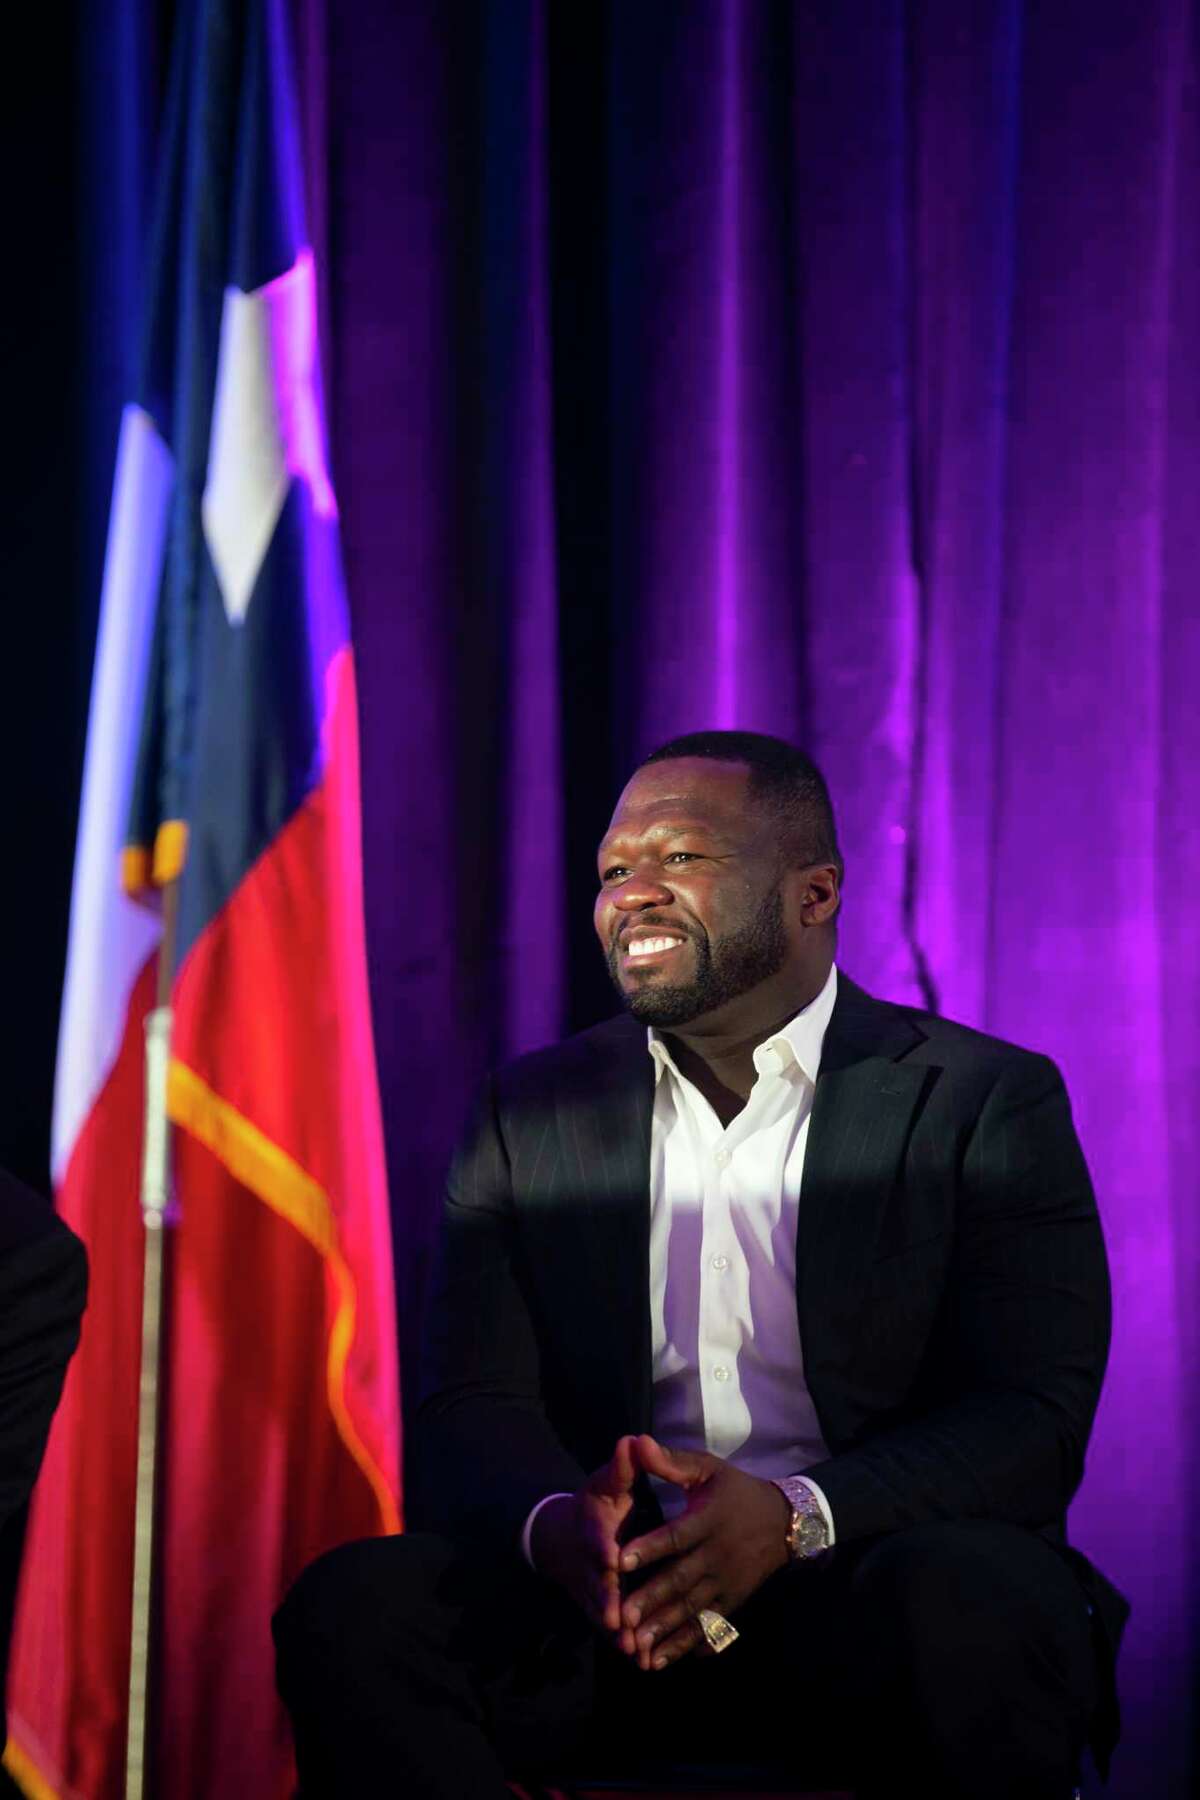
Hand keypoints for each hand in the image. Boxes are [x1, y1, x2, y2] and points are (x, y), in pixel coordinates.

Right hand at [529, 1435, 640, 1645]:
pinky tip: (644, 1662)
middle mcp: (590, 1563)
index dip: (602, 1547)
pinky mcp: (602, 1608)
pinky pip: (613, 1629)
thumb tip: (632, 1439)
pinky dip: (624, 1644)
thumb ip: (622, 1468)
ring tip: (633, 1651)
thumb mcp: (607, 1483)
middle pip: (597, 1583)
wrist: (566, 1539)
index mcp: (594, 1527)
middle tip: (617, 1620)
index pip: (596, 1538)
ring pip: (603, 1612)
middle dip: (606, 1600)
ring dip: (617, 1632)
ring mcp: (593, 1589)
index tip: (611, 1557)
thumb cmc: (597, 1506)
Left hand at [618, 1435, 790, 1669]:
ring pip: (693, 1610)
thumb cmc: (736, 1490)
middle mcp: (718, 1555)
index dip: (649, 1548)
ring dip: (666, 1630)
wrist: (785, 1520)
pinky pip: (711, 1626)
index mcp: (708, 1520)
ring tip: (638, 1649)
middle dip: (652, 1601)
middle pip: (682, 1580)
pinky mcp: (734, 1601)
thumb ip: (671, 1461)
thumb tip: (636, 1442)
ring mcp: (728, 1582)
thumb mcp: (708, 1468)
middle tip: (622, 1618)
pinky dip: (691, 1644)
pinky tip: (667, 1659)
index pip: (676, 1536)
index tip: (620, 1560)